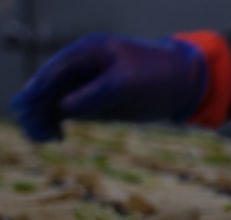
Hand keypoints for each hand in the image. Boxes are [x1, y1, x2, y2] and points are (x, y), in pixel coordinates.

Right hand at [9, 34, 207, 141]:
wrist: (184, 82)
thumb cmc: (159, 77)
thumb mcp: (128, 85)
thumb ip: (95, 95)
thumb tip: (62, 108)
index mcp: (87, 52)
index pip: (53, 71)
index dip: (37, 90)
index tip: (28, 109)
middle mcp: (81, 66)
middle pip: (46, 86)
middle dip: (36, 107)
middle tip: (40, 133)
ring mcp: (85, 83)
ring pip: (52, 100)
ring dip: (43, 117)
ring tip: (47, 138)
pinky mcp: (92, 100)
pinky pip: (65, 110)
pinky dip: (56, 122)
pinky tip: (55, 137)